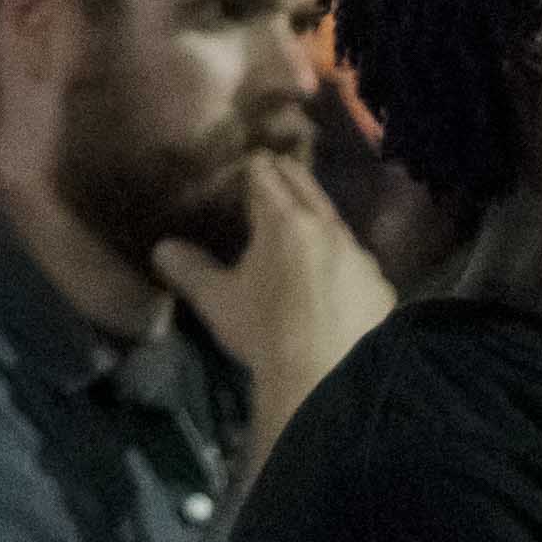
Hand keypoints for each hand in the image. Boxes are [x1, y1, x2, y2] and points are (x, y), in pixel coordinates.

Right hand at [155, 146, 395, 443]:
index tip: (247, 162)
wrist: (324, 378)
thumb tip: (162, 248)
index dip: (253, 166)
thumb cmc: (264, 332)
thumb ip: (189, 269)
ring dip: (318, 219)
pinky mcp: (379, 286)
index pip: (266, 175)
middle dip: (287, 176)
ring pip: (336, 223)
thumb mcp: (217, 301)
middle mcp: (327, 228)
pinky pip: (357, 263)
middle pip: (306, 186)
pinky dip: (342, 262)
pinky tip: (334, 280)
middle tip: (273, 172)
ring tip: (304, 227)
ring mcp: (360, 256)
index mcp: (284, 221)